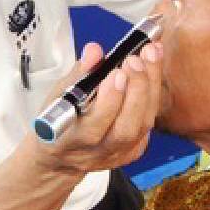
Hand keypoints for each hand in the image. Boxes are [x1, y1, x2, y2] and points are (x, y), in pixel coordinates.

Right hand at [34, 41, 163, 175]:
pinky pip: (148, 124)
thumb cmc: (58, 122)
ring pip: (143, 126)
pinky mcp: (132, 152)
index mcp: (67, 142)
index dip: (109, 101)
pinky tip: (153, 70)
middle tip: (135, 60)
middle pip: (125, 129)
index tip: (117, 72)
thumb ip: (77, 75)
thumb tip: (94, 51)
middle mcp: (94, 154)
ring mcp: (116, 156)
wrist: (63, 157)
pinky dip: (152, 95)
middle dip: (136, 90)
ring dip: (150, 87)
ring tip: (150, 55)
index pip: (93, 127)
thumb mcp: (56, 98)